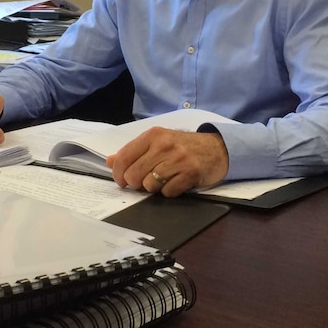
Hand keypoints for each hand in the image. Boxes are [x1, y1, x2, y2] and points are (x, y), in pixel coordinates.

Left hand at [107, 128, 228, 196]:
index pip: (123, 157)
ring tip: (163, 180)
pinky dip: (169, 192)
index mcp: (152, 135)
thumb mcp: (157, 142)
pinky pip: (168, 192)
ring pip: (150, 184)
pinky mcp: (190, 172)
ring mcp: (178, 158)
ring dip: (154, 188)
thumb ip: (133, 151)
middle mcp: (164, 144)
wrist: (216, 148)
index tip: (121, 181)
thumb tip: (110, 161)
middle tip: (144, 182)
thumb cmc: (183, 146)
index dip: (118, 174)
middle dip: (136, 183)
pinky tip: (176, 183)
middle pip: (134, 175)